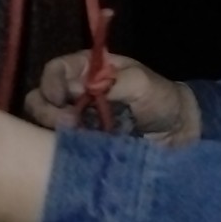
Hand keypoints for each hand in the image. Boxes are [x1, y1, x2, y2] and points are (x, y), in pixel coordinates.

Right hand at [25, 50, 200, 146]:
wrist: (179, 133)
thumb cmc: (162, 99)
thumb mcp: (141, 83)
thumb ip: (110, 82)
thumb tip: (75, 89)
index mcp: (89, 70)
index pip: (56, 69)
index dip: (51, 81)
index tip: (61, 97)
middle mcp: (76, 93)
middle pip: (41, 97)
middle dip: (47, 109)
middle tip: (69, 122)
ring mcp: (77, 121)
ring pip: (44, 124)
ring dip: (52, 130)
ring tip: (73, 137)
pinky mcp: (81, 146)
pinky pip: (59, 146)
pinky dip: (61, 148)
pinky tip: (77, 152)